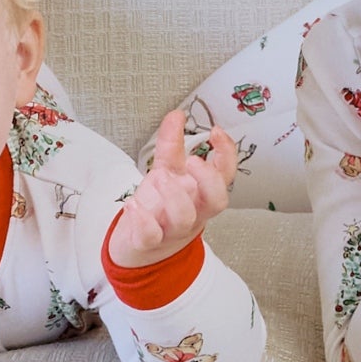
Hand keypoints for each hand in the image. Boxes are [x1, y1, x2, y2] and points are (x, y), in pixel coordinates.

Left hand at [110, 110, 233, 267]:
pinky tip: (133, 204)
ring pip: (184, 218)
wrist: (141, 246)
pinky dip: (142, 220)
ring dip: (174, 195)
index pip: (226, 175)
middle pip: (217, 201)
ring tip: (159, 177)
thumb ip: (172, 144)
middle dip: (209, 180)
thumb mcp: (168, 171)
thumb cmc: (160, 207)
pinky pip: (150, 235)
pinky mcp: (148, 242)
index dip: (227, 154)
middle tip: (194, 161)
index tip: (216, 132)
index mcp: (202, 193)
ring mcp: (172, 229)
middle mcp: (194, 212)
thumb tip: (176, 115)